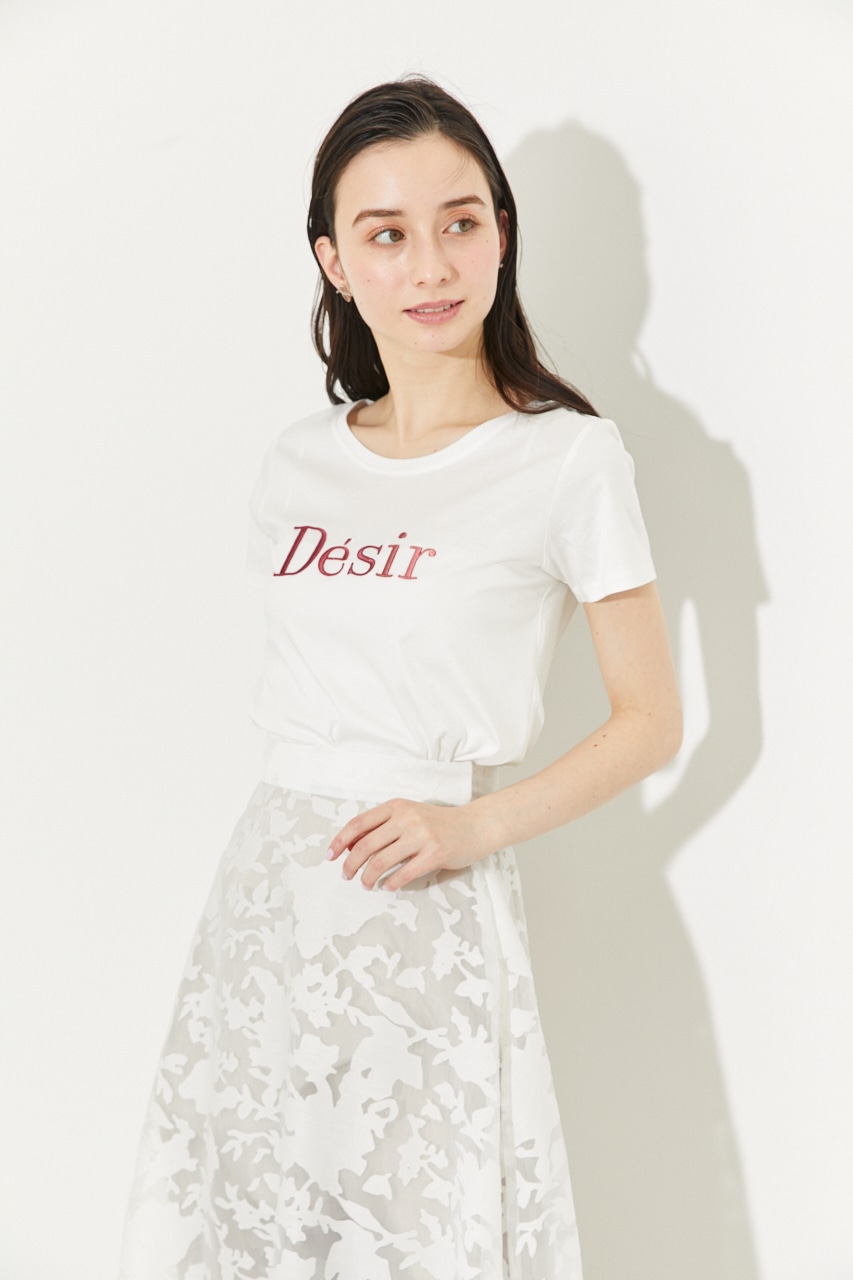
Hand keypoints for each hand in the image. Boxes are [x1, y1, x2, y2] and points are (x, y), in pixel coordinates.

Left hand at [326, 798, 494, 890]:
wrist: (474, 826)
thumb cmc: (437, 824)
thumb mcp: (408, 816)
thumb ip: (383, 827)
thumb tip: (350, 846)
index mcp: (396, 806)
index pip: (359, 823)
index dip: (341, 841)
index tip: (330, 856)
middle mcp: (407, 818)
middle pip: (366, 845)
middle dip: (350, 864)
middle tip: (346, 876)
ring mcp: (421, 835)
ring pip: (381, 861)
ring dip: (368, 877)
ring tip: (366, 885)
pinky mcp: (434, 853)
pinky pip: (404, 873)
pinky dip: (391, 884)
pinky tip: (387, 887)